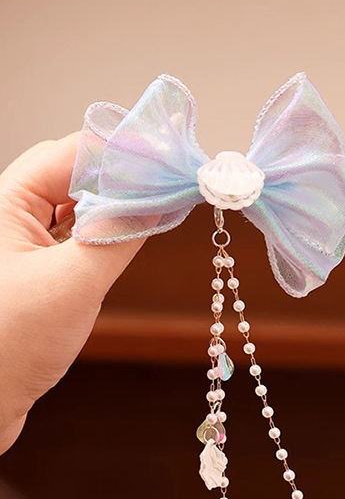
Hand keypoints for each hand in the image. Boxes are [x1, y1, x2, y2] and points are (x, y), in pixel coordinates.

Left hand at [0, 135, 144, 453]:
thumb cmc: (10, 346)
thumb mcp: (74, 284)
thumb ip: (119, 235)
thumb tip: (163, 198)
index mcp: (2, 203)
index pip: (68, 153)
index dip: (122, 152)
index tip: (172, 160)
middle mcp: (7, 216)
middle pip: (72, 176)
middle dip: (123, 177)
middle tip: (173, 185)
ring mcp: (18, 244)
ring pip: (75, 207)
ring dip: (115, 207)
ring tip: (159, 209)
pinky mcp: (31, 271)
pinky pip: (74, 238)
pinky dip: (104, 235)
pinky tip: (130, 239)